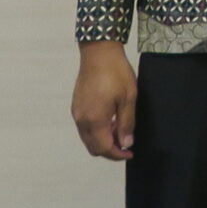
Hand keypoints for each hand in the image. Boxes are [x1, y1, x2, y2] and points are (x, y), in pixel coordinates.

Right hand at [71, 41, 138, 160]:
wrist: (98, 53)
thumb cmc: (116, 73)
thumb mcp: (128, 98)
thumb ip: (126, 123)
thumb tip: (126, 143)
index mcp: (94, 120)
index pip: (104, 148)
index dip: (118, 154)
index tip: (130, 152)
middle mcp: (81, 120)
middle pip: (93, 147)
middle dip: (110, 150)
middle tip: (126, 143)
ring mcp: (76, 113)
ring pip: (88, 138)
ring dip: (103, 140)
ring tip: (120, 129)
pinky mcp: (76, 106)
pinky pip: (85, 128)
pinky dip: (97, 131)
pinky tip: (110, 120)